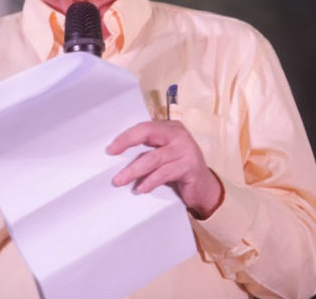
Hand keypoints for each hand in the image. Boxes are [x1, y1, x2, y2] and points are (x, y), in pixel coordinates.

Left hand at [106, 120, 222, 218]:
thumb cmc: (179, 171)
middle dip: (127, 142)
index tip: (111, 148)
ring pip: (154, 157)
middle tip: (111, 155)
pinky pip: (165, 172)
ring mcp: (186, 149)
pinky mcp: (190, 166)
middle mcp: (179, 135)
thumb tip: (118, 156)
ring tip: (120, 180)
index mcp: (171, 128)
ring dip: (134, 170)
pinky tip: (140, 189)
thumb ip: (148, 151)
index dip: (126, 136)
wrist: (204, 189)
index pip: (144, 127)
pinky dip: (150, 181)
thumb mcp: (163, 156)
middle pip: (149, 133)